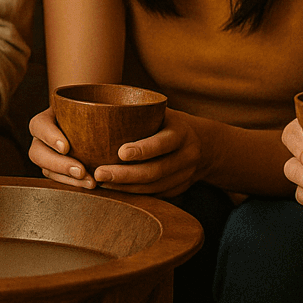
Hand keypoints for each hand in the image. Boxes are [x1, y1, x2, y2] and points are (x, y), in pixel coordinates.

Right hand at [27, 108, 93, 188]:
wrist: (93, 120)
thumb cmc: (93, 106)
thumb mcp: (91, 101)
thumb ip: (100, 103)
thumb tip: (129, 108)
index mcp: (46, 119)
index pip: (39, 125)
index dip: (49, 137)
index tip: (66, 147)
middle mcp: (41, 138)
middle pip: (37, 153)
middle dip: (58, 164)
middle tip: (81, 171)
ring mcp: (47, 156)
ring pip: (47, 170)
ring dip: (68, 179)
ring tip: (91, 183)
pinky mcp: (57, 170)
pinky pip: (60, 180)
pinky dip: (74, 185)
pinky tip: (91, 185)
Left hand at [82, 108, 214, 197]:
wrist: (204, 145)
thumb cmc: (169, 123)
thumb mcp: (162, 112)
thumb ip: (139, 111)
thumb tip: (98, 106)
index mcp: (181, 132)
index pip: (163, 142)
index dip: (143, 149)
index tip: (120, 152)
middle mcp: (187, 155)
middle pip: (155, 170)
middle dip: (126, 175)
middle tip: (100, 173)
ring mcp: (185, 175)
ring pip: (154, 187)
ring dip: (126, 188)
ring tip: (101, 183)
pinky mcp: (179, 189)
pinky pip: (155, 195)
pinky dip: (134, 194)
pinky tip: (115, 190)